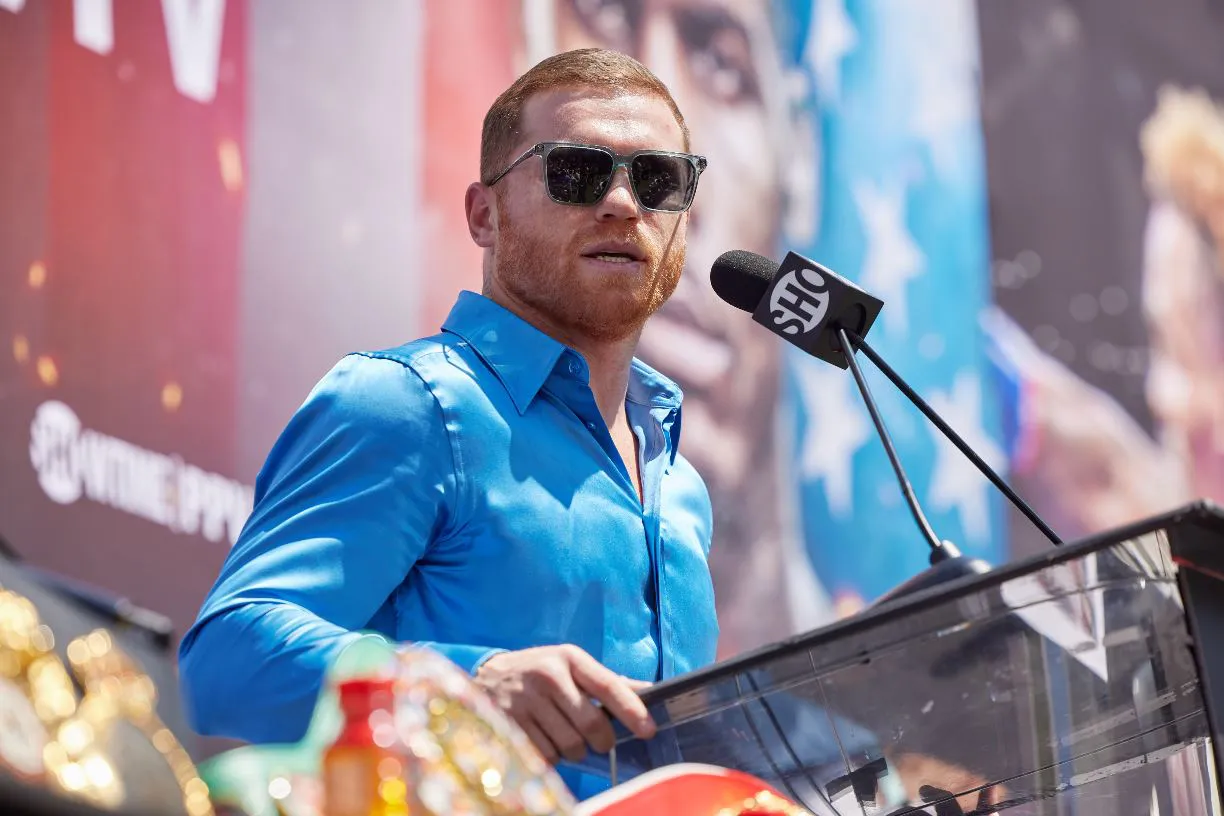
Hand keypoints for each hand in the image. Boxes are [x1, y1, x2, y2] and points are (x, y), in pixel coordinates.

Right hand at [473, 645, 656, 763]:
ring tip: (562, 734)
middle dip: (602, 741)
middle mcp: (547, 675)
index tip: (649, 730)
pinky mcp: (508, 723)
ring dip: (574, 750)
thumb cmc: (540, 672)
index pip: (608, 686)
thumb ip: (606, 681)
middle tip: (599, 741)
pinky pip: (546, 756)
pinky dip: (551, 756)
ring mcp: (525, 700)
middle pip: (591, 725)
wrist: (486, 675)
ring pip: (570, 746)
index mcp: (569, 658)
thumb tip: (650, 691)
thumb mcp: (571, 666)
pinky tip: (542, 738)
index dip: (632, 710)